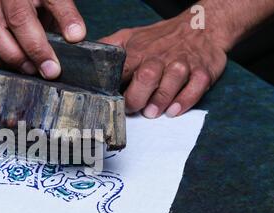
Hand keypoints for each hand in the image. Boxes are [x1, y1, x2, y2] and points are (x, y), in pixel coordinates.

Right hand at [0, 0, 85, 79]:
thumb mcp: (58, 0)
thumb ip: (67, 16)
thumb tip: (75, 36)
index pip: (29, 12)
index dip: (40, 44)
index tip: (56, 63)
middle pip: (4, 24)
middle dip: (27, 53)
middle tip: (47, 70)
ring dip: (9, 58)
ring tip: (30, 69)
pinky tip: (11, 65)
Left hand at [100, 16, 226, 117]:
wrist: (202, 25)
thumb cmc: (161, 37)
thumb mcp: (131, 36)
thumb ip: (109, 47)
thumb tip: (84, 56)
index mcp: (139, 52)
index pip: (122, 70)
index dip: (114, 89)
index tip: (110, 102)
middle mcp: (160, 58)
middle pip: (146, 78)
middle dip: (137, 98)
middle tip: (134, 110)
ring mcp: (182, 64)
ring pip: (171, 83)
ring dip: (160, 102)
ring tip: (152, 113)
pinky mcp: (202, 72)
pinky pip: (195, 88)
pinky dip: (184, 101)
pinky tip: (174, 110)